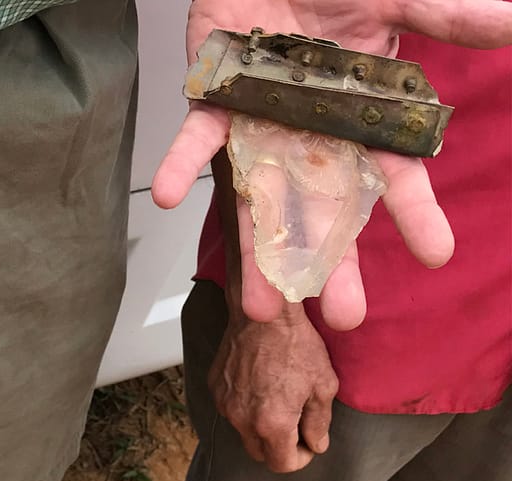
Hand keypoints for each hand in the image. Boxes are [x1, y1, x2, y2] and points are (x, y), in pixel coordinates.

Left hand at [153, 0, 511, 329]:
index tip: (436, 253)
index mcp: (357, 124)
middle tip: (341, 316)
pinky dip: (182, 166)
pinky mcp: (215, 104)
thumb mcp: (396, 2)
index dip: (413, 214)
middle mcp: (307, 140)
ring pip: (258, 200)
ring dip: (255, 252)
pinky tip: (169, 196)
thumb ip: (444, 18)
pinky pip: (195, 141)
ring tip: (259, 307)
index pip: (390, 178)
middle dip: (329, 265)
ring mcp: (258, 127)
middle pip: (321, 213)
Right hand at [209, 296, 337, 472]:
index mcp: (273, 423)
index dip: (300, 459)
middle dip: (278, 447)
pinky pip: (231, 409)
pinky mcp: (215, 387)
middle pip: (259, 454)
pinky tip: (259, 383)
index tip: (308, 444)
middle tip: (295, 426)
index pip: (282, 465)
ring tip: (276, 399)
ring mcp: (225, 403)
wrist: (264, 313)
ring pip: (243, 431)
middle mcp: (243, 419)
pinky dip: (245, 406)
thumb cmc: (296, 345)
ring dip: (260, 426)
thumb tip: (316, 443)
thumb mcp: (323, 385)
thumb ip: (319, 422)